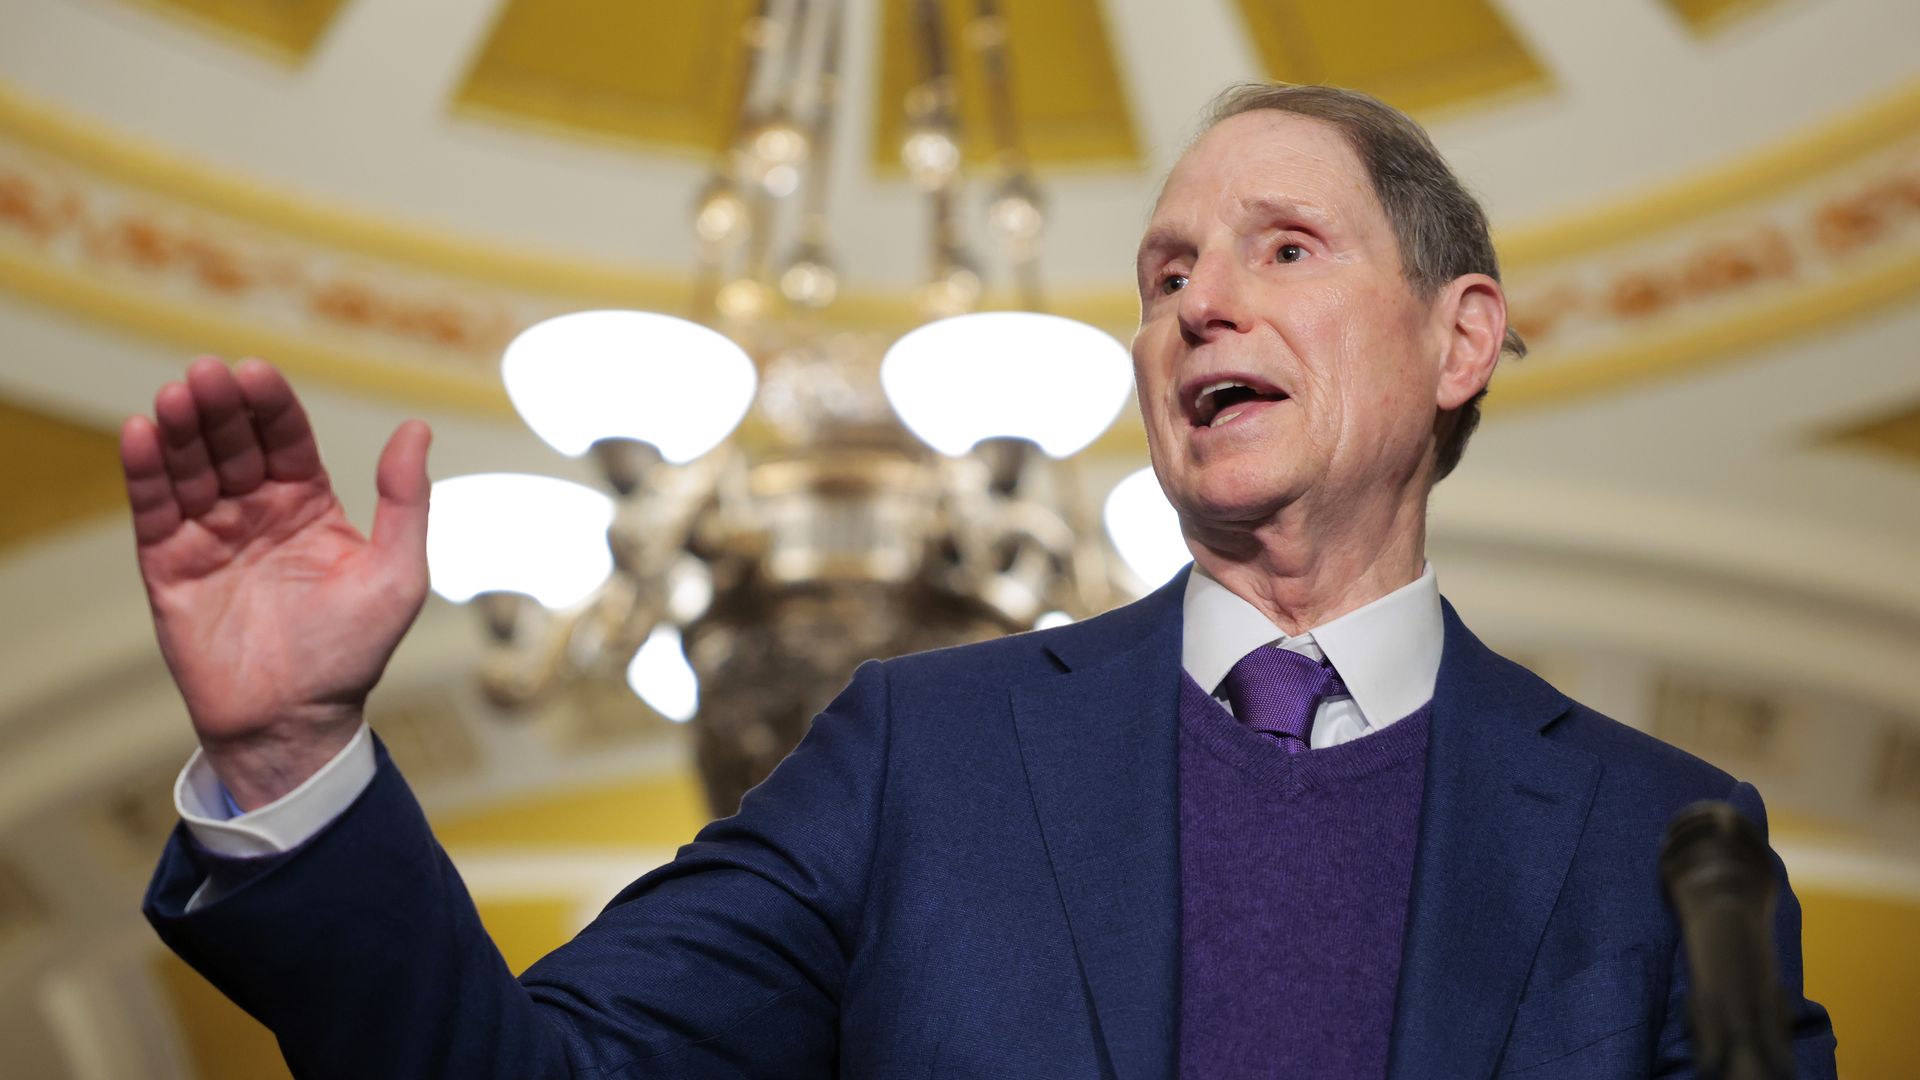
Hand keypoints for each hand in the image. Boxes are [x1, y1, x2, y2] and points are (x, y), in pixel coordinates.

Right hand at [121, 357, 431, 808]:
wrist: (296, 721)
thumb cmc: (352, 652)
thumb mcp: (396, 574)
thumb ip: (406, 501)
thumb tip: (417, 428)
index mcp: (309, 504)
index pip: (286, 439)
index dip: (270, 405)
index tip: (254, 372)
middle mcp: (257, 511)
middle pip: (233, 444)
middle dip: (219, 408)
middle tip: (205, 374)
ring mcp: (211, 535)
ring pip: (190, 468)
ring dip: (180, 429)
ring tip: (175, 395)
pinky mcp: (171, 566)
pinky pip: (155, 510)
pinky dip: (145, 472)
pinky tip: (141, 434)